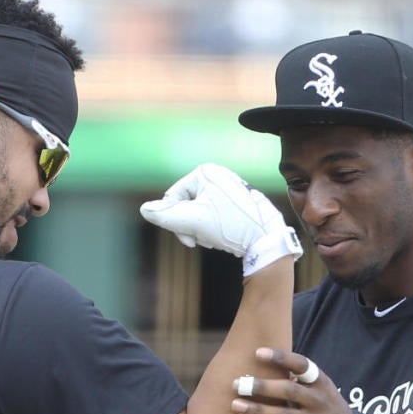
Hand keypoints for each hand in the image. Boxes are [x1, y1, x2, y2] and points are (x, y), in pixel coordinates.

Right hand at [140, 163, 300, 275]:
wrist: (268, 238)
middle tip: (201, 241)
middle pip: (185, 204)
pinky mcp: (236, 201)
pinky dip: (213, 229)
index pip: (173, 196)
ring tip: (216, 239)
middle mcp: (217, 175)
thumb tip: (144, 210)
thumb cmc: (231, 225)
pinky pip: (212, 215)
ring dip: (201, 230)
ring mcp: (227, 188)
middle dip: (190, 226)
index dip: (174, 220)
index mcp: (205, 172)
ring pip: (198, 212)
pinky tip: (224, 238)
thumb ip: (165, 216)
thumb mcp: (193, 221)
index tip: (188, 240)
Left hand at [232, 348, 354, 413]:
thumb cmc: (321, 404)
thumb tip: (261, 362)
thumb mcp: (317, 387)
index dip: (280, 357)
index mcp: (319, 381)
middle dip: (262, 387)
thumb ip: (295, 377)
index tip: (258, 352)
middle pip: (289, 390)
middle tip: (237, 384)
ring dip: (258, 411)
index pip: (301, 365)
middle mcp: (318, 400)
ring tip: (235, 406)